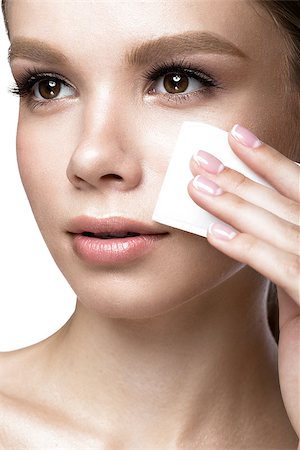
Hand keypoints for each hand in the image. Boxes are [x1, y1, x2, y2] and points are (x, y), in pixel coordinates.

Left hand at [188, 124, 299, 438]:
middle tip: (201, 156)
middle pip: (290, 203)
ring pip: (283, 229)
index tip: (238, 138)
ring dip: (237, 204)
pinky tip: (214, 233)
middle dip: (244, 176)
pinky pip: (282, 269)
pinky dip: (248, 247)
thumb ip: (286, 264)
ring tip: (196, 185)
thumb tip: (253, 235)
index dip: (271, 162)